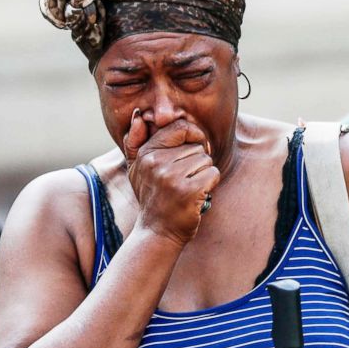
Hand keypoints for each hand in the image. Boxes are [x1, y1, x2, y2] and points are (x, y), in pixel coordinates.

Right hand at [124, 111, 220, 245]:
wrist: (157, 231)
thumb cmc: (152, 198)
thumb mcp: (136, 169)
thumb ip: (135, 141)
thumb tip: (139, 116)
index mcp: (147, 153)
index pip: (179, 127)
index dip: (194, 135)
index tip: (195, 148)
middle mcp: (156, 162)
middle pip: (196, 146)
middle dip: (197, 162)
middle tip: (185, 179)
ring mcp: (171, 177)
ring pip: (205, 160)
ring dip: (203, 174)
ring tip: (189, 187)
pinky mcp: (188, 190)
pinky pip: (213, 173)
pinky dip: (210, 184)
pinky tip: (198, 194)